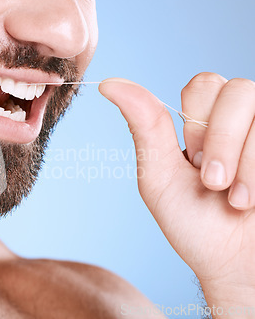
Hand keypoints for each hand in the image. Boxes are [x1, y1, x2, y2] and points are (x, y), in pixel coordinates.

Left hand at [99, 74, 254, 312]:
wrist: (236, 266)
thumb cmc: (196, 224)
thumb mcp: (160, 176)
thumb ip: (145, 127)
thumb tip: (109, 83)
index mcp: (206, 124)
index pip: (204, 84)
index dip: (198, 123)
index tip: (193, 163)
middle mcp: (243, 122)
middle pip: (237, 90)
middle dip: (221, 141)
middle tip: (212, 182)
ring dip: (245, 164)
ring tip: (237, 200)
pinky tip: (254, 199)